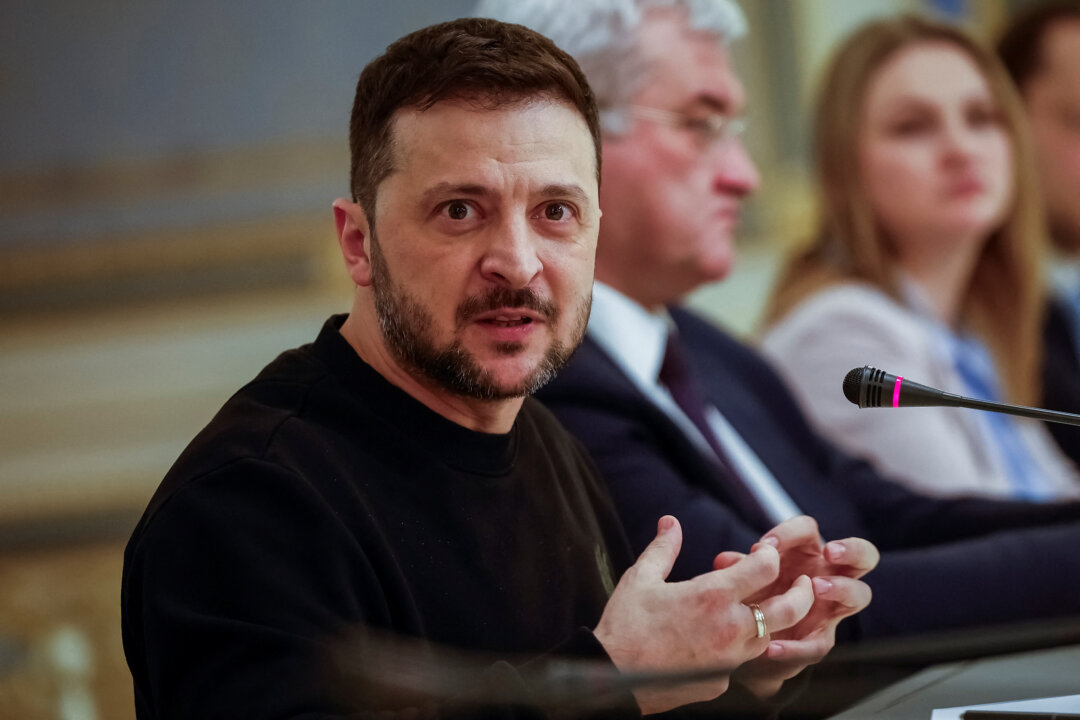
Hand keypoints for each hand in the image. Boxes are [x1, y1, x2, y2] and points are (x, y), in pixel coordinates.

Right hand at [594, 516, 813, 714]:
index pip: (763, 568)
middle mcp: (729, 627)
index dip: (769, 555)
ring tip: (768, 608)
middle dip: (802, 593)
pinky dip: (740, 648)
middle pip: (788, 608)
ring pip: (768, 637)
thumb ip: (663, 548)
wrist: (613, 676)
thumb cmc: (625, 625)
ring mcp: (728, 659)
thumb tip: (671, 522)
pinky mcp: (721, 681)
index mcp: (711, 595)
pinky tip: (726, 640)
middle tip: (803, 583)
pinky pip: (741, 661)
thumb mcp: (641, 577)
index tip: (766, 551)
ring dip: (772, 621)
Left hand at [714, 515, 877, 698]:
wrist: (745, 642)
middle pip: (863, 555)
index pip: (809, 529)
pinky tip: (773, 646)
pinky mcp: (821, 639)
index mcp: (805, 554)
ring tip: (816, 587)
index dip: (791, 532)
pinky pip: (820, 643)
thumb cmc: (751, 596)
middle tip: (830, 552)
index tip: (768, 546)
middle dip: (851, 550)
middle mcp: (826, 575)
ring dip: (841, 588)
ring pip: (859, 594)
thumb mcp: (742, 580)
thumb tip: (724, 561)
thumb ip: (739, 570)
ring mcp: (830, 608)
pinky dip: (796, 647)